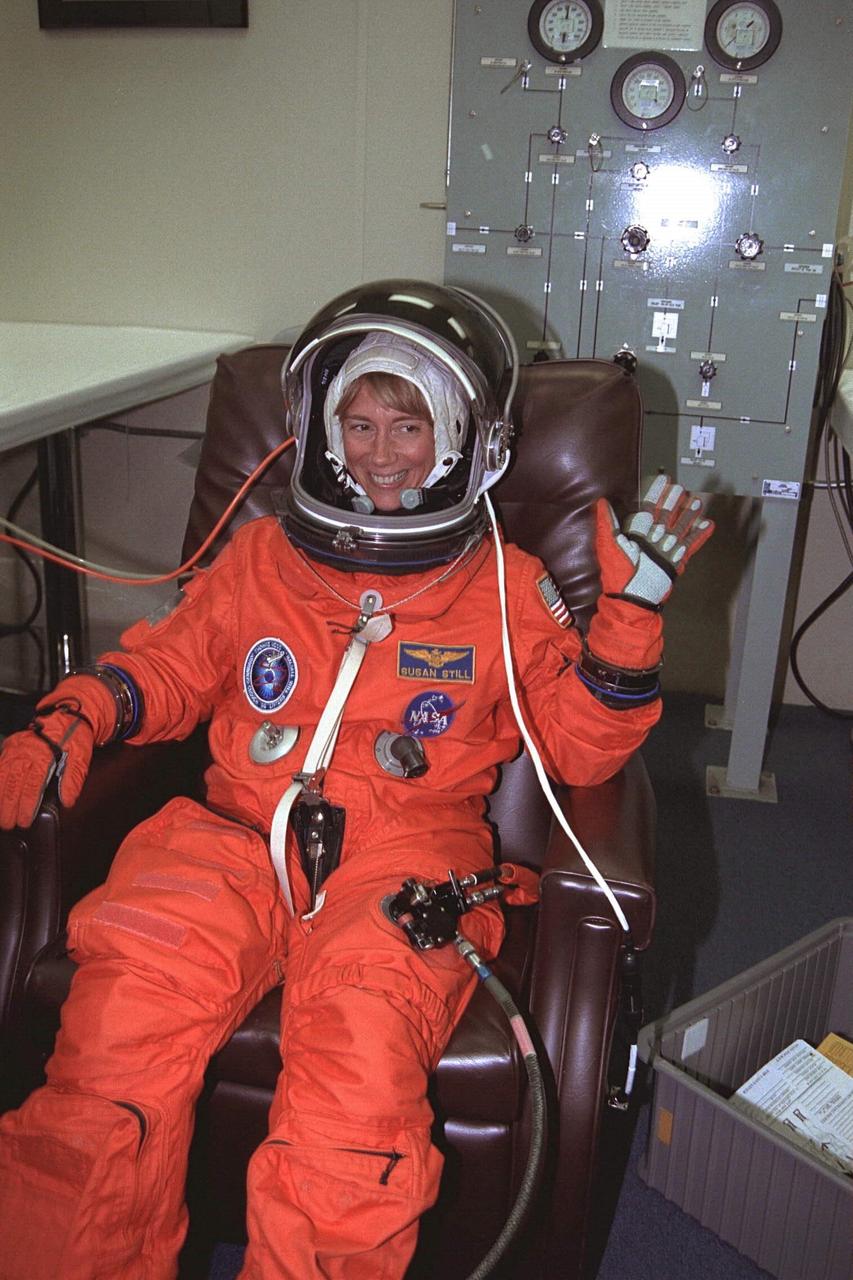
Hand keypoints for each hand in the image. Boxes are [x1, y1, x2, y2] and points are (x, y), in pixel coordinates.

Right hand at [0, 675, 115, 829]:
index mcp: (43, 755)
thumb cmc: (75, 734)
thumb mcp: (81, 754)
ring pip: (2, 776)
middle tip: (7, 824)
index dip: (27, 805)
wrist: (67, 713)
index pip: (32, 786)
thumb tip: (68, 800)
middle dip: (9, 806)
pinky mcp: (10, 746)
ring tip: (0, 813)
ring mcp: (15, 748)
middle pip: (13, 784)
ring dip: (0, 796)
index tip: (24, 821)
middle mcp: (25, 752)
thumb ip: (74, 778)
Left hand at [595, 476, 713, 607]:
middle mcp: (652, 539)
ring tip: (697, 501)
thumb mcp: (609, 544)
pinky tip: (709, 524)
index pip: (648, 509)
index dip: (655, 494)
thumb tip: (601, 501)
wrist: (633, 598)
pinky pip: (690, 546)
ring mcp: (665, 550)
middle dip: (674, 502)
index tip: (663, 480)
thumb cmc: (618, 572)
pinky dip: (700, 536)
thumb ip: (606, 522)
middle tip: (682, 488)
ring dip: (689, 515)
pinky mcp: (676, 562)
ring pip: (680, 528)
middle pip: (666, 516)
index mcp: (636, 534)